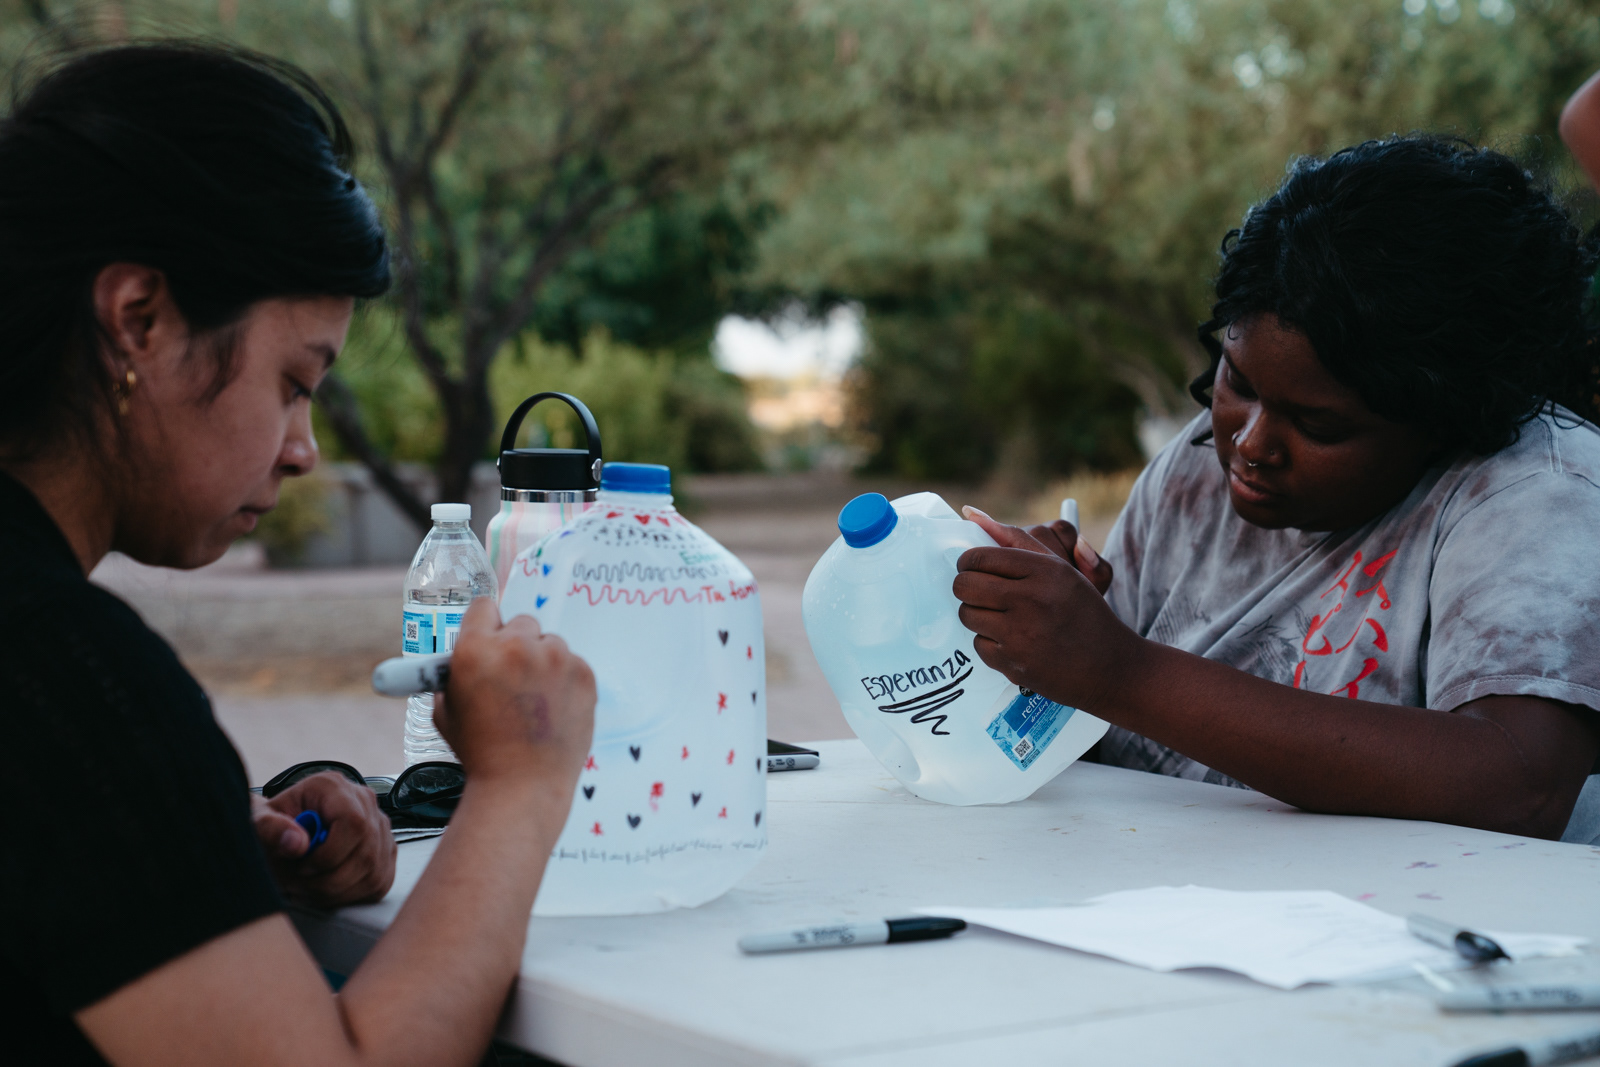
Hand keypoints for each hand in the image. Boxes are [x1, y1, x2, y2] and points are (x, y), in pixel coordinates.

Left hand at [252, 772, 394, 907]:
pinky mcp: (386, 851)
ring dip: (336, 891)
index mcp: (332, 787)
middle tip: (299, 884)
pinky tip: (326, 889)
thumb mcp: (257, 823)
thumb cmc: (272, 827)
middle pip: (365, 853)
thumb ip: (270, 829)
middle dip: (328, 880)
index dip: (329, 854)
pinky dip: (349, 895)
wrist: (280, 835)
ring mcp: (380, 827)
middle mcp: (363, 801)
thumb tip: (297, 843)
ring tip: (307, 887)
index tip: (302, 867)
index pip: (353, 823)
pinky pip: (378, 882)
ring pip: (373, 872)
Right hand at [434, 598, 595, 797]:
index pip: (484, 606)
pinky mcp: (584, 673)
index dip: (486, 624)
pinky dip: (565, 679)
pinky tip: (553, 708)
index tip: (490, 637)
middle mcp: (517, 646)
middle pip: (521, 622)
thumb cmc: (480, 752)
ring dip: (543, 662)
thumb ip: (454, 674)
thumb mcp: (445, 710)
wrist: (523, 786)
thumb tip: (463, 656)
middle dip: (516, 644)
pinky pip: (573, 663)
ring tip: (535, 700)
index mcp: (476, 649)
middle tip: (513, 676)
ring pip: (550, 643)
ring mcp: (555, 658)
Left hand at [953, 507, 1141, 710]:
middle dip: (967, 586)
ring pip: (966, 614)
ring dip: (977, 614)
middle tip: (980, 590)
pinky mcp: (1013, 663)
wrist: (1109, 665)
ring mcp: (1021, 634)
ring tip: (999, 615)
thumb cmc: (1081, 610)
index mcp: (1044, 570)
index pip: (979, 557)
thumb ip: (1016, 539)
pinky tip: (1011, 641)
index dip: (969, 561)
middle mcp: (1031, 599)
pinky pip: (977, 644)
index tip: (974, 567)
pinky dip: (990, 642)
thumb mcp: (1060, 568)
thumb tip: (970, 513)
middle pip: (964, 585)